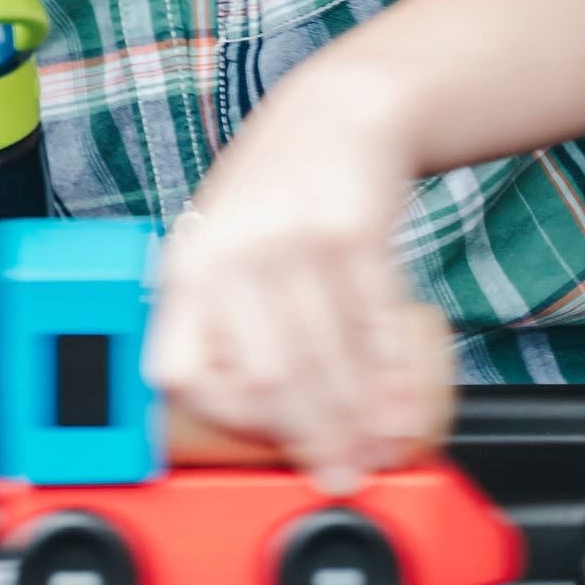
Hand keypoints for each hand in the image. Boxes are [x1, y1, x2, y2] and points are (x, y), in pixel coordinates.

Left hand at [144, 67, 431, 493]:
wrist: (338, 112)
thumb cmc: (275, 192)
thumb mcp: (219, 241)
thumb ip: (218, 318)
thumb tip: (238, 418)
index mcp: (188, 267)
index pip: (184, 371)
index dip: (224, 422)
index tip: (263, 450)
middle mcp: (232, 254)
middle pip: (269, 379)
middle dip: (310, 440)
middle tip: (339, 473)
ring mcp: (293, 240)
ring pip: (326, 360)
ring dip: (357, 421)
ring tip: (374, 452)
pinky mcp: (353, 231)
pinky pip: (374, 324)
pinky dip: (392, 379)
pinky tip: (401, 411)